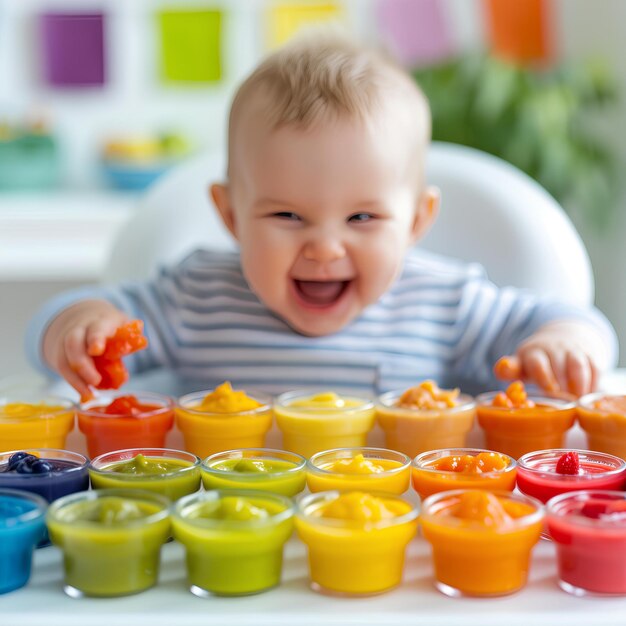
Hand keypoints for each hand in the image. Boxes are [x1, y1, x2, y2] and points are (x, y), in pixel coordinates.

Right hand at [42, 300, 127, 399]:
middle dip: (82, 364)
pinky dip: (73, 382)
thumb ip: (129, 337)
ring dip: (76, 379)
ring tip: (89, 393)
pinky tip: (85, 392)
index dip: (95, 339)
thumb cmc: (109, 325)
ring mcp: (66, 342)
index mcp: (99, 321)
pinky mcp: (60, 354)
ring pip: (64, 359)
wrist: (85, 319)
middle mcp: (79, 329)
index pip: (95, 328)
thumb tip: (141, 343)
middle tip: (96, 381)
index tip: (97, 350)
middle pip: (73, 344)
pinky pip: (62, 369)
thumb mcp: (123, 326)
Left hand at [493, 320, 610, 396]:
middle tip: (561, 402)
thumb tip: (500, 368)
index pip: (537, 363)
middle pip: (559, 366)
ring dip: (578, 385)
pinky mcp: (590, 355)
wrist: (562, 338)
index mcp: (533, 352)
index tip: (548, 392)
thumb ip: (509, 369)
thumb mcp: (521, 364)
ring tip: (575, 401)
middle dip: (560, 386)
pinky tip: (586, 395)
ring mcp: (572, 350)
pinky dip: (592, 383)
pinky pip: (594, 367)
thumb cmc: (537, 360)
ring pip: (578, 366)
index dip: (544, 378)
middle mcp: (553, 348)